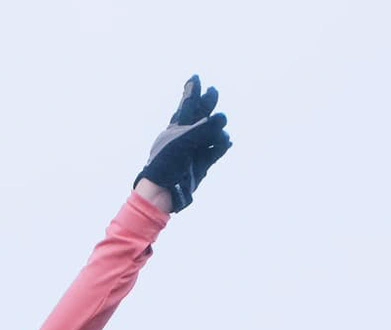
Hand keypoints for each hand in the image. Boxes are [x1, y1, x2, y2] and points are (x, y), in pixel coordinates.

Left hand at [135, 74, 231, 210]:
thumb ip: (204, 128)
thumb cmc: (167, 163)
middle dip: (206, 104)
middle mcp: (184, 139)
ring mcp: (193, 151)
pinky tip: (227, 141)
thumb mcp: (184, 141)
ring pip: (210, 135)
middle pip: (199, 117)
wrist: (162, 191)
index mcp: (174, 130)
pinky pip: (214, 152)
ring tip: (222, 125)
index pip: (186, 106)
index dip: (191, 92)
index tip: (195, 78)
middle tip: (213, 91)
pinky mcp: (200, 166)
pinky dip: (221, 146)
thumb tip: (223, 118)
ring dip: (217, 129)